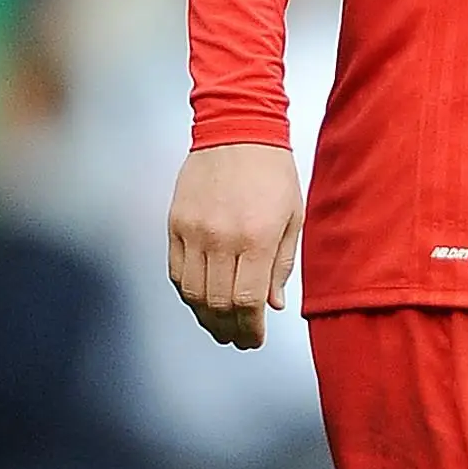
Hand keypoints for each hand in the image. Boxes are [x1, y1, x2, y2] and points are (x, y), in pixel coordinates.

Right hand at [167, 142, 302, 349]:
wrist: (237, 128)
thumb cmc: (273, 173)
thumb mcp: (292, 218)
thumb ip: (281, 265)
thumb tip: (273, 306)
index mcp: (256, 238)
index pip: (247, 301)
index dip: (250, 329)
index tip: (254, 339)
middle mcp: (221, 238)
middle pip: (217, 304)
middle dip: (229, 330)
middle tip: (239, 339)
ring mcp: (193, 231)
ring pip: (192, 293)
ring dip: (206, 318)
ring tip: (221, 326)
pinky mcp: (175, 224)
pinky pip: (176, 272)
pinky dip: (188, 293)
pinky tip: (202, 300)